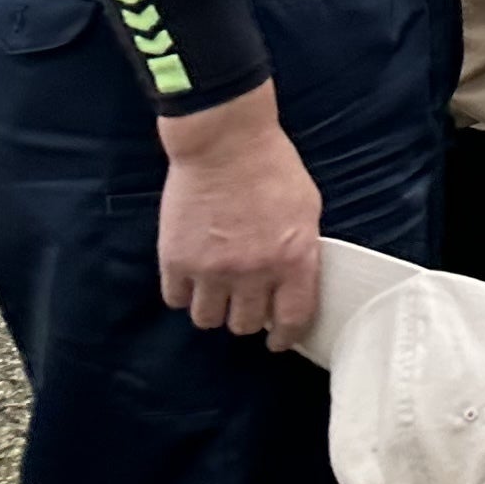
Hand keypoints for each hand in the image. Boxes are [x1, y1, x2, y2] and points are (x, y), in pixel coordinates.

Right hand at [158, 84, 321, 339]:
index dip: (285, 336)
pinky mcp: (176, 260)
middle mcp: (254, 271)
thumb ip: (301, 250)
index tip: (278, 340)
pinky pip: (177, 299)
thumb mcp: (308, 209)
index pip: (293, 318)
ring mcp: (212, 269)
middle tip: (245, 306)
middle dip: (248, 319)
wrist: (225, 143)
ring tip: (217, 294)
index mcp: (294, 258)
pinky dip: (185, 294)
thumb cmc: (272, 168)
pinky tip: (192, 280)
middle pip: (246, 324)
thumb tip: (295, 283)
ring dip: (215, 310)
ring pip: (208, 320)